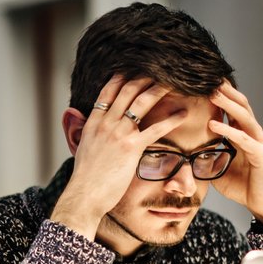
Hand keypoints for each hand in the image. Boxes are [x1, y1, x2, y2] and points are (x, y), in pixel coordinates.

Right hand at [51, 76, 187, 239]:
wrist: (84, 195)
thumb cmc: (85, 178)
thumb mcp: (81, 149)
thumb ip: (85, 132)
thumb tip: (79, 123)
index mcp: (93, 122)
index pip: (107, 91)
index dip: (122, 77)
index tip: (133, 68)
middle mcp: (106, 123)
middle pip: (127, 90)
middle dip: (144, 77)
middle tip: (160, 69)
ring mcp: (119, 134)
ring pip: (141, 103)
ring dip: (159, 89)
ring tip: (174, 82)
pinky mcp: (131, 148)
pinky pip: (156, 129)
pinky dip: (171, 120)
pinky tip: (183, 114)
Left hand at [208, 82, 262, 223]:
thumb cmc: (243, 187)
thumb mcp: (218, 170)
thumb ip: (206, 158)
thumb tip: (184, 154)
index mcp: (243, 135)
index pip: (233, 109)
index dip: (221, 96)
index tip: (204, 83)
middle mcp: (253, 134)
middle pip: (240, 105)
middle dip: (225, 91)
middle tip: (208, 77)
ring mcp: (258, 142)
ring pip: (244, 116)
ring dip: (227, 103)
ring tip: (212, 92)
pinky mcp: (260, 155)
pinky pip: (243, 139)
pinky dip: (228, 130)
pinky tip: (213, 124)